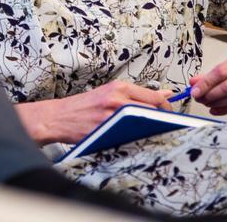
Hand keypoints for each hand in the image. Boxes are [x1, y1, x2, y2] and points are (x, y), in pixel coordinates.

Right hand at [17, 80, 171, 144]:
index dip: (167, 108)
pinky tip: (132, 138)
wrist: (58, 117)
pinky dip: (135, 138)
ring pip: (144, 124)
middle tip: (162, 125)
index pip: (155, 97)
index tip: (169, 114)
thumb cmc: (83, 106)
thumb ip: (135, 95)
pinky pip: (129, 136)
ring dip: (150, 129)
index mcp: (118, 88)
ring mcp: (111, 117)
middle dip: (162, 119)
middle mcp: (116, 100)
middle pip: (153, 111)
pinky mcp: (106, 132)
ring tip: (147, 131)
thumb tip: (164, 93)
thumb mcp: (108, 93)